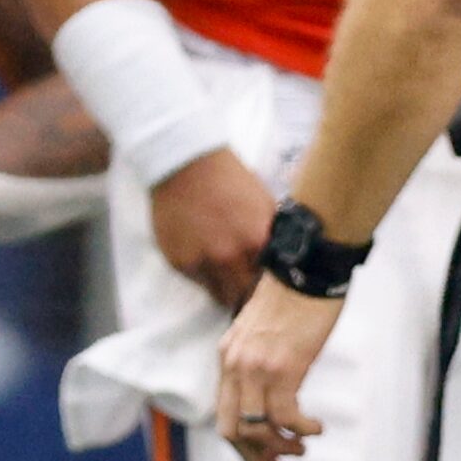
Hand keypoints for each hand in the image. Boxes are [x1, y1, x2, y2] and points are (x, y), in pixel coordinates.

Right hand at [150, 147, 275, 311]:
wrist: (185, 163)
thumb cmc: (230, 179)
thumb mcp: (264, 205)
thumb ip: (272, 238)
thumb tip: (282, 263)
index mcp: (256, 243)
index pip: (270, 285)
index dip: (269, 289)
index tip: (267, 289)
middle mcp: (228, 258)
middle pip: (243, 297)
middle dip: (247, 294)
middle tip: (246, 287)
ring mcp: (201, 262)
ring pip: (218, 294)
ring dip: (224, 287)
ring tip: (225, 273)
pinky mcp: (179, 261)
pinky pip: (196, 279)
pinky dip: (203, 272)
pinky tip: (203, 253)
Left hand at [217, 277, 342, 460]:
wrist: (307, 270)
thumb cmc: (292, 299)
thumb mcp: (261, 334)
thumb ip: (256, 362)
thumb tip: (269, 397)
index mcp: (227, 356)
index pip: (224, 414)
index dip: (243, 443)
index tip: (266, 456)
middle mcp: (234, 364)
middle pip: (231, 429)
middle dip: (256, 455)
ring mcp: (256, 367)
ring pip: (256, 429)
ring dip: (282, 446)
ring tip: (302, 445)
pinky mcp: (282, 368)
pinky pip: (286, 418)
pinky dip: (302, 430)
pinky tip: (317, 426)